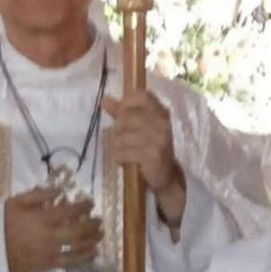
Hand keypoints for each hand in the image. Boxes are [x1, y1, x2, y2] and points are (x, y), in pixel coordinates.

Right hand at [4, 187, 101, 271]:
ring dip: (93, 241)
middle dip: (93, 224)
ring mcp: (51, 252)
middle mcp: (51, 235)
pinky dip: (85, 258)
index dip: (84, 206)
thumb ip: (39, 195)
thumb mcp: (16, 202)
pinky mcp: (48, 266)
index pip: (71, 211)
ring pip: (79, 247)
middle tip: (100, 220)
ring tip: (101, 236)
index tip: (91, 203)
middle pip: (80, 230)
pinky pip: (71, 263)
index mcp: (43, 218)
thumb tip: (60, 191)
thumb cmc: (1, 224)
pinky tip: (93, 254)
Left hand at [102, 91, 186, 226]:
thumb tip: (104, 100)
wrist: (167, 175)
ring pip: (120, 137)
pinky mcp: (152, 155)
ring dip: (117, 147)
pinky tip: (124, 160)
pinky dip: (119, 158)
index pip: (142, 96)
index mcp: (161, 112)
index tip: (120, 113)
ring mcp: (158, 139)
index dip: (126, 102)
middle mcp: (162, 123)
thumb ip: (122, 112)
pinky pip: (122, 152)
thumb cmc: (150, 148)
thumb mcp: (140, 127)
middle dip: (117, 131)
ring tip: (124, 152)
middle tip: (122, 140)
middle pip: (125, 118)